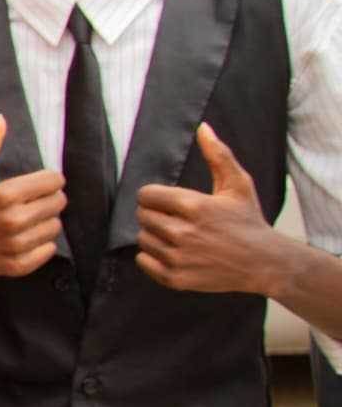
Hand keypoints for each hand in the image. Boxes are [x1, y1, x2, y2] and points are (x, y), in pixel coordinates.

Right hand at [0, 114, 65, 282]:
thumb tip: (0, 119)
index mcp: (3, 195)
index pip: (53, 181)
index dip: (48, 180)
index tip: (36, 185)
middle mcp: (12, 220)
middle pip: (58, 203)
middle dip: (47, 199)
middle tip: (30, 202)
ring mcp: (16, 244)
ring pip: (55, 226)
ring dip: (44, 222)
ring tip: (25, 221)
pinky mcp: (18, 264)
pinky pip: (49, 249)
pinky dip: (41, 244)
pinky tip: (23, 238)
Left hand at [136, 125, 285, 295]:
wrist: (264, 262)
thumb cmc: (249, 221)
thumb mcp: (238, 185)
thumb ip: (218, 155)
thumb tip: (203, 128)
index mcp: (193, 206)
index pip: (145, 195)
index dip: (155, 197)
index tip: (169, 202)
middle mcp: (182, 232)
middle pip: (142, 216)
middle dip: (156, 215)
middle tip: (177, 219)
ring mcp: (178, 257)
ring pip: (142, 239)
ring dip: (155, 236)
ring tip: (179, 236)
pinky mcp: (175, 278)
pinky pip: (143, 261)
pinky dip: (152, 257)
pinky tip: (174, 252)